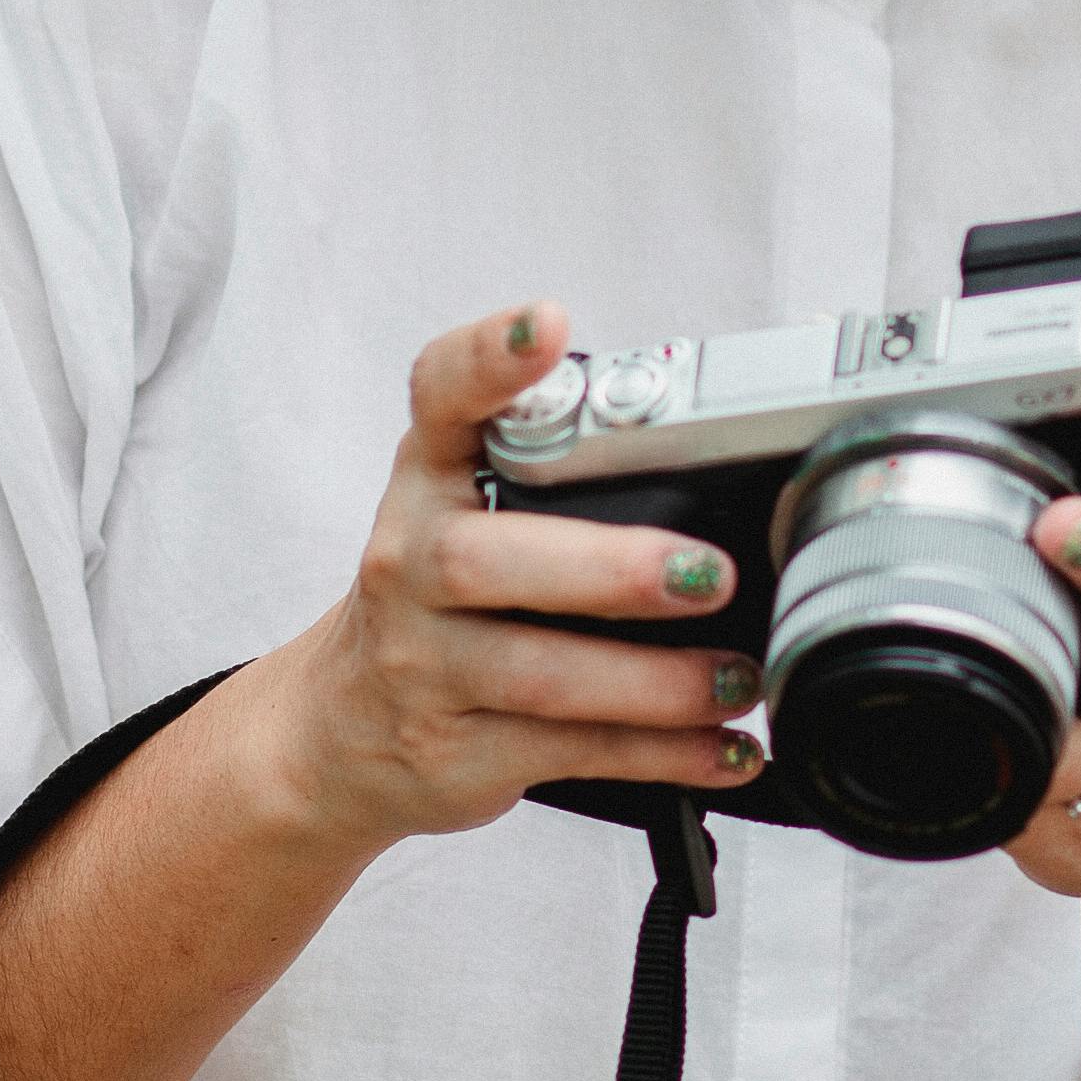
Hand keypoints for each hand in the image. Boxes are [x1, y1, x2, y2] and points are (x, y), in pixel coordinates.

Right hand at [247, 304, 762, 852]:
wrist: (342, 728)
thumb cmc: (438, 601)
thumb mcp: (466, 510)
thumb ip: (557, 470)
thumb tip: (723, 446)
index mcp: (428, 478)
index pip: (440, 397)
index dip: (488, 360)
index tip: (545, 325)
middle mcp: (409, 564)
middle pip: (484, 562)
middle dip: (609, 570)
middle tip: (709, 574)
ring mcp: (422, 666)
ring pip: (538, 675)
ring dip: (655, 683)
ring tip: (738, 678)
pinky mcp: (455, 752)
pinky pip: (569, 753)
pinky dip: (661, 755)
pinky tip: (726, 749)